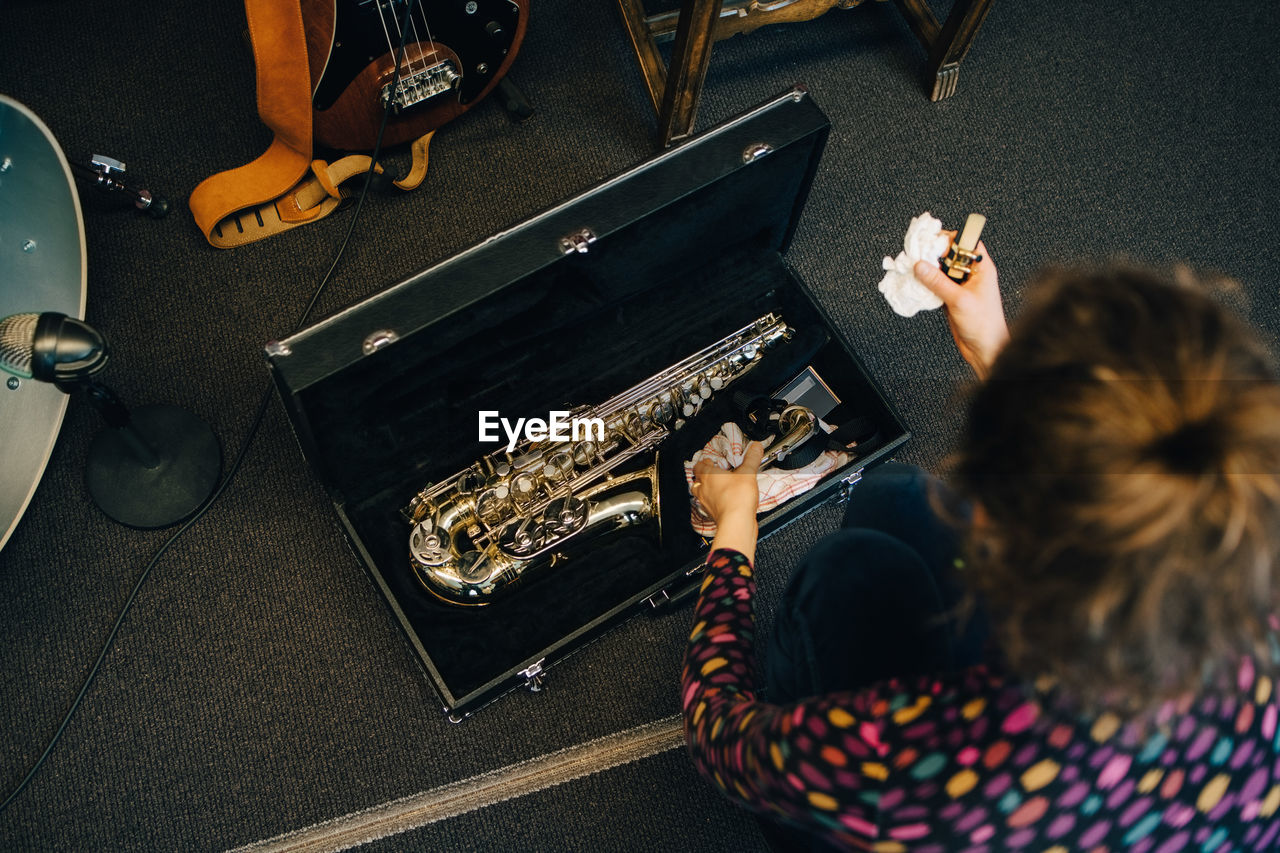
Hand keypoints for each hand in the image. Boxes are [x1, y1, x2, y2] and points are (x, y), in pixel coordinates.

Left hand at [693, 441, 762, 561]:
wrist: (736, 522)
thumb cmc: (737, 497)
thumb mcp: (748, 473)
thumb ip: (752, 458)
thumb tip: (755, 447)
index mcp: (708, 475)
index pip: (699, 465)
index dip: (705, 462)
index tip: (711, 460)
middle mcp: (704, 489)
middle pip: (697, 480)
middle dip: (704, 476)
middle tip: (714, 474)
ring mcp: (706, 502)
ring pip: (700, 494)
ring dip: (706, 490)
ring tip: (716, 488)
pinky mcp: (712, 514)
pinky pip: (708, 506)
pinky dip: (713, 503)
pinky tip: (723, 502)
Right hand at [914, 238, 1008, 378]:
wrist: (985, 349)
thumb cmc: (983, 324)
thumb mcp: (959, 300)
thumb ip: (938, 282)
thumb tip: (920, 265)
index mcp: (981, 268)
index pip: (966, 242)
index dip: (949, 238)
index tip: (930, 240)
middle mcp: (971, 274)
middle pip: (950, 254)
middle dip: (933, 253)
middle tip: (915, 254)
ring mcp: (960, 286)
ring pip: (941, 270)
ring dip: (927, 269)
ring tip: (912, 268)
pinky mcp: (951, 297)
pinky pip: (936, 284)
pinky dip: (926, 283)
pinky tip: (915, 283)